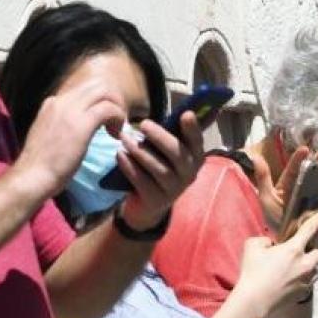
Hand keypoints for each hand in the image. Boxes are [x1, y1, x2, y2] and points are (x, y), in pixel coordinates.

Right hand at [12, 78, 124, 199]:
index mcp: (52, 103)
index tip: (105, 119)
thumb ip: (64, 124)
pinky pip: (109, 109)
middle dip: (113, 99)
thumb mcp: (51, 134)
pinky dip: (118, 118)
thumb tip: (79, 126)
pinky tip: (116, 135)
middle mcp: (61, 101)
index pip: (83, 89)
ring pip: (105, 92)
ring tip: (117, 128)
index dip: (100, 101)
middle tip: (117, 121)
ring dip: (117, 107)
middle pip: (97, 85)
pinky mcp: (82, 123)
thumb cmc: (41, 164)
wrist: (33, 176)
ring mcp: (70, 110)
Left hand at [114, 112, 203, 229]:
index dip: (193, 128)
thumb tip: (157, 118)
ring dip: (140, 151)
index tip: (186, 114)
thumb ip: (167, 136)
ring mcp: (174, 190)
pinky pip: (143, 181)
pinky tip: (120, 155)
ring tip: (125, 138)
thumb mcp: (165, 152)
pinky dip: (130, 167)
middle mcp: (189, 174)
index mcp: (195, 158)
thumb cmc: (158, 167)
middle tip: (143, 123)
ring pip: (159, 168)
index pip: (197, 141)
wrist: (147, 203)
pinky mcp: (157, 200)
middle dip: (160, 137)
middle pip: (178, 154)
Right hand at [229, 213, 317, 317]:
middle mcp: (305, 263)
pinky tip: (291, 281)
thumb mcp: (252, 246)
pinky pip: (309, 282)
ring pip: (314, 268)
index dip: (317, 220)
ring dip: (308, 266)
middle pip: (317, 252)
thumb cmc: (252, 272)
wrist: (254, 301)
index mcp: (293, 249)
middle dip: (310, 250)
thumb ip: (264, 240)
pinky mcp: (304, 293)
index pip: (309, 229)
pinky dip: (303, 279)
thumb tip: (271, 244)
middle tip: (297, 253)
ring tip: (293, 269)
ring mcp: (306, 279)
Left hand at [250, 146, 317, 231]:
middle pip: (315, 170)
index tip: (305, 149)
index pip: (294, 168)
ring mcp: (316, 196)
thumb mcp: (266, 197)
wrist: (285, 240)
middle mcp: (304, 187)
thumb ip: (263, 178)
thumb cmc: (274, 220)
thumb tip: (255, 158)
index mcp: (289, 184)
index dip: (299, 158)